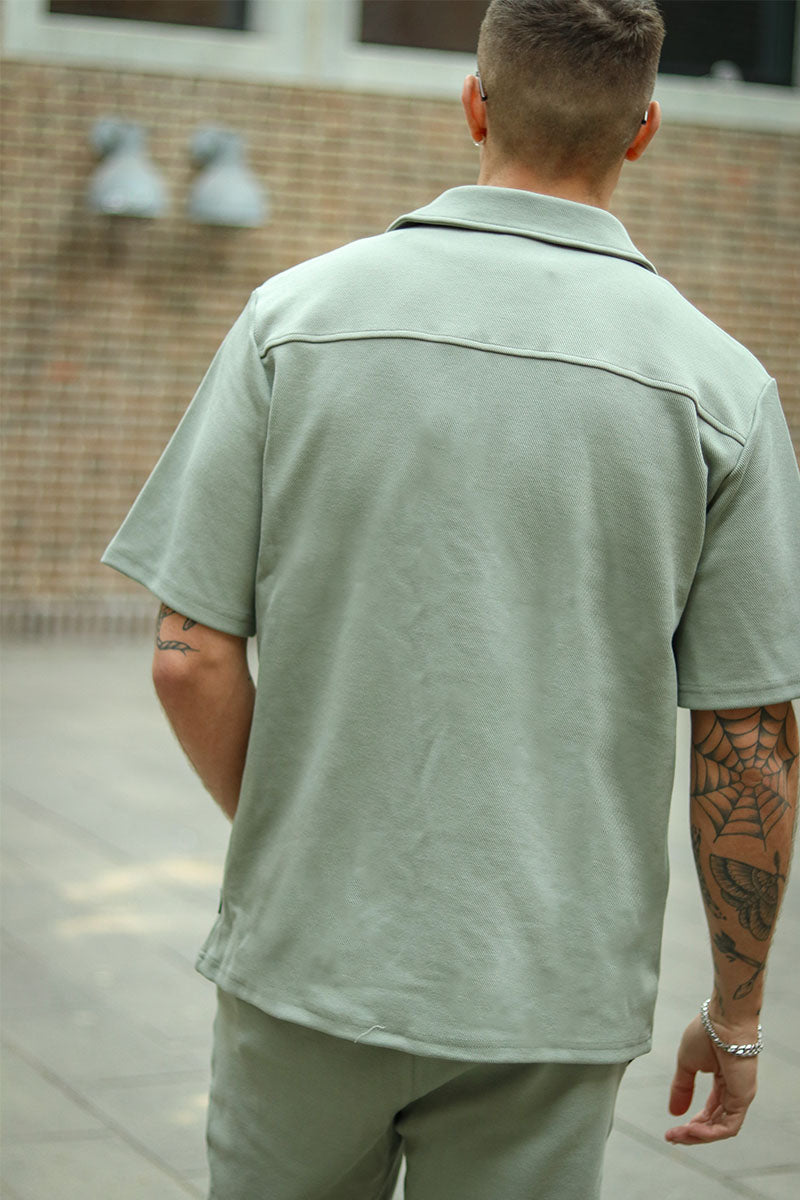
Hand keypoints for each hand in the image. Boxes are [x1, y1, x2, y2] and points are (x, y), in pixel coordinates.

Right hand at [665, 1015, 757, 1144]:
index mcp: (722, 1081)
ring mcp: (740, 1096)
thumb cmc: (706, 1033)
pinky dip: (710, 1133)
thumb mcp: (686, 1064)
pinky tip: (691, 1129)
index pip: (710, 1110)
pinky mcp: (743, 1098)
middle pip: (714, 1123)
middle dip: (692, 1133)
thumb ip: (682, 1087)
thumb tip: (673, 1112)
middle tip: (672, 1137)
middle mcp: (733, 1092)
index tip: (673, 1129)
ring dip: (698, 1136)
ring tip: (678, 1135)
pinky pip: (728, 1126)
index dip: (692, 1122)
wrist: (722, 1020)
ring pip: (720, 1128)